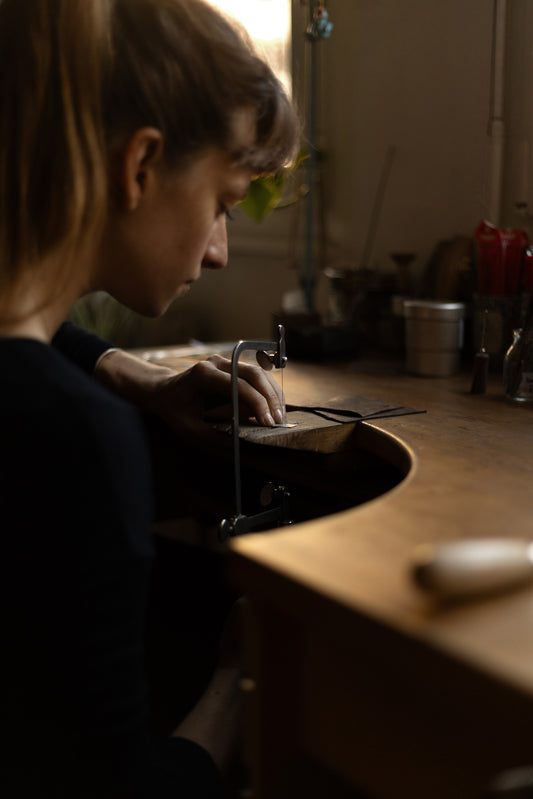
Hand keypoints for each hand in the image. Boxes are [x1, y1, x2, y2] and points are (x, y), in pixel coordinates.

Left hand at [94, 349, 284, 442]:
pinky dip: (267, 391)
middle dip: (270, 398)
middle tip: (279, 421)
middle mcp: (216, 362)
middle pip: (255, 374)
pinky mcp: (233, 366)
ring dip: (273, 394)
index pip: (239, 386)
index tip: (268, 423)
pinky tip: (273, 408)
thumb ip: (214, 436)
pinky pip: (256, 376)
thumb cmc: (175, 410)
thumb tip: (243, 443)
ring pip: (260, 373)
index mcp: (203, 374)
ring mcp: (226, 361)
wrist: (164, 391)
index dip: (257, 404)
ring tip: (279, 417)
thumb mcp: (189, 429)